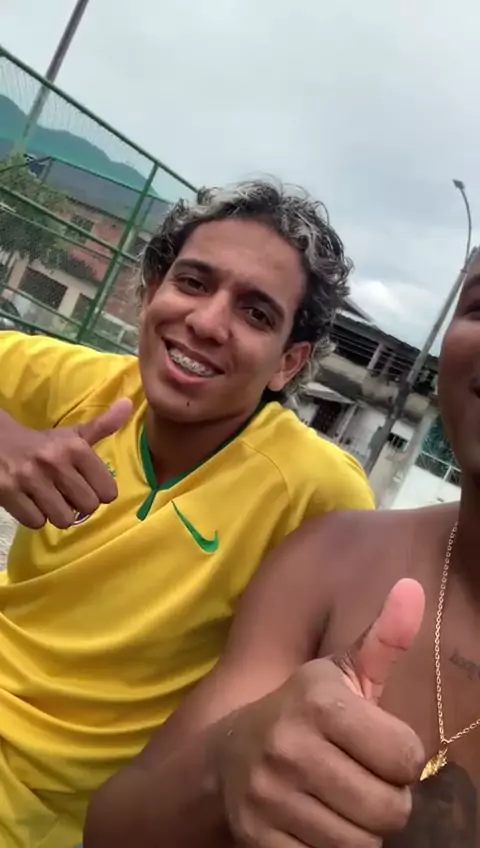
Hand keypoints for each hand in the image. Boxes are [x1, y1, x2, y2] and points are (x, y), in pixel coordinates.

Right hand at [0, 398, 132, 528]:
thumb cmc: (40, 444)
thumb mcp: (72, 435)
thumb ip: (103, 426)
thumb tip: (129, 404)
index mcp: (75, 448)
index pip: (108, 491)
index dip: (99, 493)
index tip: (88, 487)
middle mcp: (55, 462)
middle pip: (88, 507)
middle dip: (79, 505)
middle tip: (67, 495)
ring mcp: (29, 478)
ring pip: (63, 519)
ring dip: (56, 514)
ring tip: (49, 499)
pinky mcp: (7, 493)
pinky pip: (36, 522)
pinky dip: (34, 517)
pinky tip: (31, 502)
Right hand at [219, 579, 425, 846]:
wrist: (226, 756)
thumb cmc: (303, 712)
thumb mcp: (342, 673)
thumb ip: (384, 639)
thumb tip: (414, 587)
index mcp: (318, 700)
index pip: (407, 758)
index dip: (401, 758)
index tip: (377, 747)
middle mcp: (289, 744)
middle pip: (389, 809)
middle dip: (385, 799)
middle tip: (360, 779)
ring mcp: (270, 795)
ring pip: (362, 844)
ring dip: (360, 829)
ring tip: (339, 801)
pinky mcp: (259, 839)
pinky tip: (314, 823)